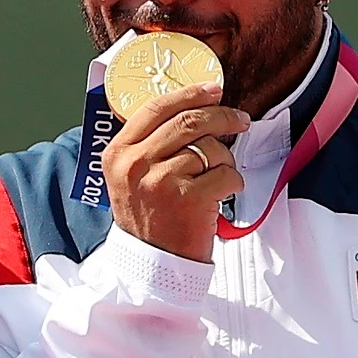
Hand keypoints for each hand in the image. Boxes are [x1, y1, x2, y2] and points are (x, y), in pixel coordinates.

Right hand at [98, 81, 248, 262]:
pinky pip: (225, 174)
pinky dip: (232, 183)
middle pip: (188, 122)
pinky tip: (223, 195)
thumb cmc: (149, 220)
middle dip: (221, 116)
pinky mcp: (188, 199)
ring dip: (225, 161)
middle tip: (240, 119)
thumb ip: (148, 144)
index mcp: (118, 153)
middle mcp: (136, 164)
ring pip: (210, 149)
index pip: (155, 108)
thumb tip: (190, 107)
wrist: (153, 268)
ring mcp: (161, 181)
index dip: (189, 94)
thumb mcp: (131, 178)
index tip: (212, 89)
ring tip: (218, 179)